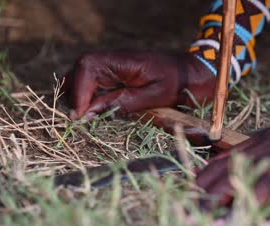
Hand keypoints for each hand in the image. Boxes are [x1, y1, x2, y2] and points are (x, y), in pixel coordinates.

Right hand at [62, 51, 215, 119]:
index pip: (88, 68)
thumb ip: (121, 103)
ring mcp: (114, 67)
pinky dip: (91, 98)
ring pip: (83, 78)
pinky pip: (95, 83)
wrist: (194, 74)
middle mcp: (114, 60)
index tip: (80, 116)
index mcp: (123, 61)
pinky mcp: (117, 75)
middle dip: (75, 95)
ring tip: (86, 119)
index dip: (80, 92)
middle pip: (80, 71)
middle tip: (80, 120)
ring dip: (80, 97)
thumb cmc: (178, 83)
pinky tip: (96, 113)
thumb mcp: (153, 97)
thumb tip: (88, 113)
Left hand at [196, 116, 269, 225]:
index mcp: (268, 141)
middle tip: (193, 213)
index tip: (190, 192)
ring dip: (238, 207)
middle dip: (213, 195)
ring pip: (262, 187)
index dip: (208, 177)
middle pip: (239, 174)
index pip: (229, 158)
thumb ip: (259, 144)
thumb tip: (230, 157)